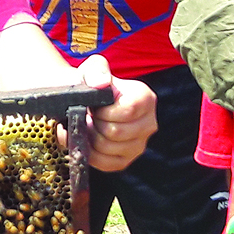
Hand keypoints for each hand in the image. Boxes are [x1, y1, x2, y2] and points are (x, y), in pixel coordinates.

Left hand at [77, 54, 156, 171]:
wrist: (84, 103)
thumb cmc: (92, 85)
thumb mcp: (92, 70)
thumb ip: (97, 70)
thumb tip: (101, 84)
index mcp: (146, 99)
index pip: (127, 111)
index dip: (104, 110)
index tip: (95, 105)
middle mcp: (148, 125)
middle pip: (116, 132)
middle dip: (95, 123)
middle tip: (89, 115)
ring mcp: (138, 146)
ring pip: (107, 148)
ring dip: (89, 137)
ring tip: (86, 125)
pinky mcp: (124, 161)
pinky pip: (104, 163)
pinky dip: (88, 152)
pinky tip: (84, 138)